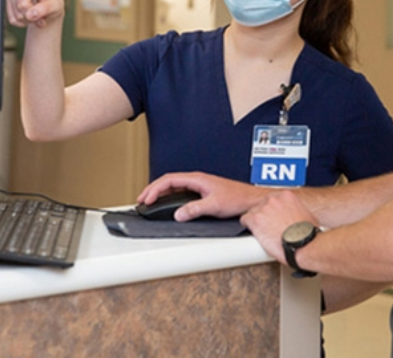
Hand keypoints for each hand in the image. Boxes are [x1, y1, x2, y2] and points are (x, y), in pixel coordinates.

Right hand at [4, 0, 63, 27]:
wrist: (48, 12)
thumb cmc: (53, 3)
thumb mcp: (56, 5)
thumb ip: (45, 9)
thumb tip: (31, 14)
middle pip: (22, 4)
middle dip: (32, 14)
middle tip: (41, 16)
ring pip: (17, 14)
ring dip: (29, 19)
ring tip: (36, 15)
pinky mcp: (9, 5)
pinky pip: (13, 20)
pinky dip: (23, 23)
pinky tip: (29, 18)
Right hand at [137, 172, 266, 221]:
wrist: (251, 200)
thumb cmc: (237, 198)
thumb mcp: (214, 205)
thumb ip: (195, 209)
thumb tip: (178, 214)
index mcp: (197, 179)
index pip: (169, 180)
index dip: (155, 189)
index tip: (147, 199)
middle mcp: (196, 180)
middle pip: (168, 182)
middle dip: (152, 190)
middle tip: (141, 200)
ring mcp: (198, 186)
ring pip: (173, 186)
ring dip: (160, 193)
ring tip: (149, 201)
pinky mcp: (201, 193)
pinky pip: (180, 192)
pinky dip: (169, 197)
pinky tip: (166, 204)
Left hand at [241, 190, 316, 263]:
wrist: (304, 245)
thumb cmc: (308, 234)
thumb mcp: (306, 214)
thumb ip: (296, 210)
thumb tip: (295, 216)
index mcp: (286, 195)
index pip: (272, 199)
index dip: (272, 210)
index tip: (272, 217)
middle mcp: (273, 199)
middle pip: (261, 204)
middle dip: (264, 215)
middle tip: (269, 226)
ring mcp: (263, 208)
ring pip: (252, 212)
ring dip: (256, 221)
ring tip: (263, 232)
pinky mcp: (255, 219)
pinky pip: (245, 220)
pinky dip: (247, 226)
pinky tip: (254, 233)